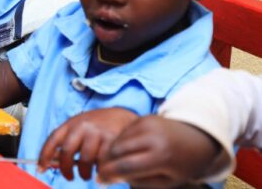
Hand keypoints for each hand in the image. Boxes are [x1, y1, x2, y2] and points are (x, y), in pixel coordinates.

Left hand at [37, 107, 137, 180]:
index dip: (44, 156)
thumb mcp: (77, 130)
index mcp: (70, 123)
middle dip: (65, 169)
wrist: (121, 116)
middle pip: (67, 151)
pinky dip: (100, 170)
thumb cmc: (95, 127)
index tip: (40, 169)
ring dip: (84, 173)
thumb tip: (49, 163)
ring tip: (86, 175)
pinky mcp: (112, 140)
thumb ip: (65, 143)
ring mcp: (97, 132)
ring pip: (85, 160)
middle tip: (69, 177)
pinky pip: (102, 162)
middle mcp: (82, 126)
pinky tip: (100, 169)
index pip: (52, 140)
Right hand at [97, 115, 221, 186]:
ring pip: (117, 140)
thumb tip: (111, 176)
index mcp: (161, 156)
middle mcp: (152, 137)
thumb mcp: (166, 181)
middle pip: (117, 151)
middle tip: (102, 172)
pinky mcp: (143, 117)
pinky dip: (118, 143)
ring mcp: (147, 124)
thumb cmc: (182, 165)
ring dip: (110, 153)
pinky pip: (123, 132)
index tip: (100, 180)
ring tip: (112, 164)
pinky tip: (123, 152)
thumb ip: (138, 180)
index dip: (110, 174)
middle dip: (106, 163)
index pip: (126, 166)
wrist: (198, 138)